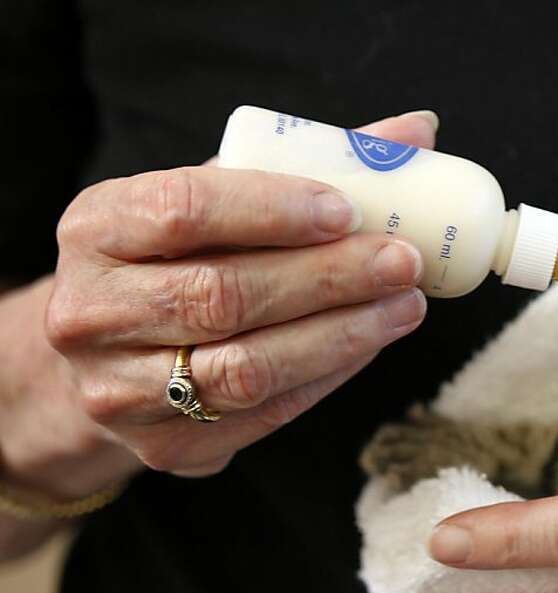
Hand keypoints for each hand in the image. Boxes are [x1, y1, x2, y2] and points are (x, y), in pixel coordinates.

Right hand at [39, 112, 435, 479]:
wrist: (110, 357)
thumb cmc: (179, 261)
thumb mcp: (217, 201)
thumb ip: (305, 164)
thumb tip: (417, 131)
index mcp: (96, 229)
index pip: (181, 210)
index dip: (270, 209)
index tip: (346, 209)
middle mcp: (91, 312)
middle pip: (222, 296)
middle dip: (327, 278)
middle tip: (403, 261)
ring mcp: (120, 390)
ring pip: (245, 368)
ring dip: (340, 336)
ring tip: (404, 307)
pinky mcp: (165, 447)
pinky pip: (263, 415)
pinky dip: (327, 377)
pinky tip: (369, 345)